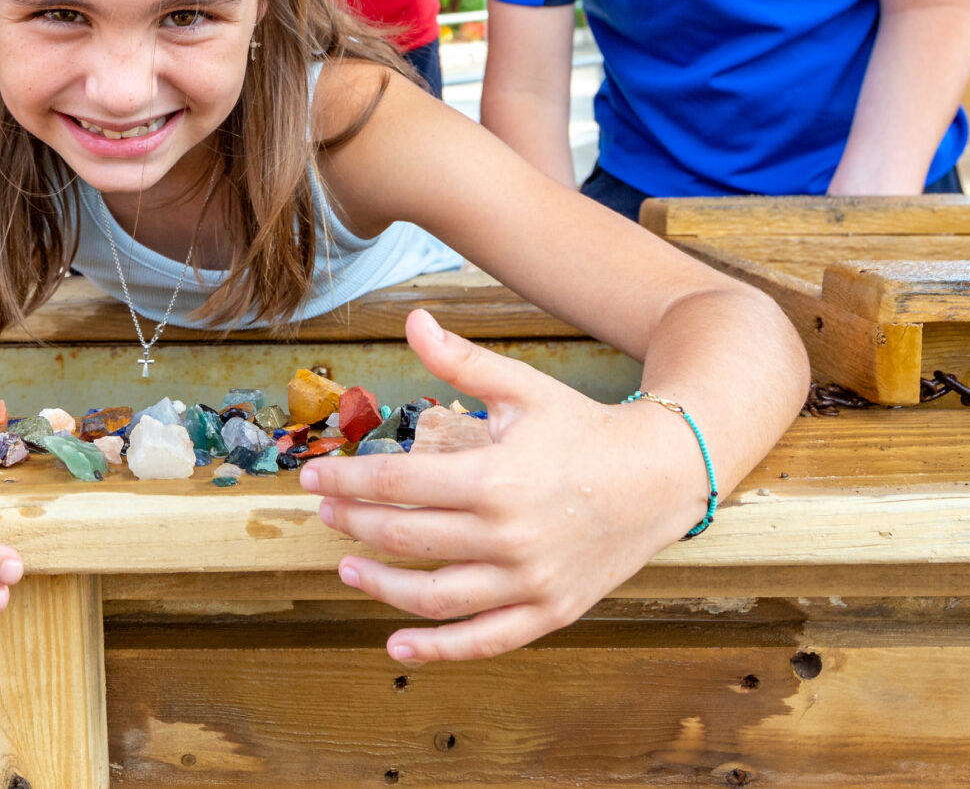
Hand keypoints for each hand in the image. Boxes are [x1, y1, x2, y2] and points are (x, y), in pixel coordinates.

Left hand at [300, 308, 711, 662]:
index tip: (310, 479)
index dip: (346, 482)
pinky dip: (436, 649)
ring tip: (348, 569)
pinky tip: (395, 646)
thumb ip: (461, 362)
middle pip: (405, 537)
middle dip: (353, 525)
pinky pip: (483, 640)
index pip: (397, 483)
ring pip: (433, 596)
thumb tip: (412, 321)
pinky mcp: (548, 611)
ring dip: (380, 586)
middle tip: (325, 515)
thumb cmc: (582, 429)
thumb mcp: (522, 388)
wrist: (658, 477)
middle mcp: (507, 536)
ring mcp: (528, 581)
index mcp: (493, 477)